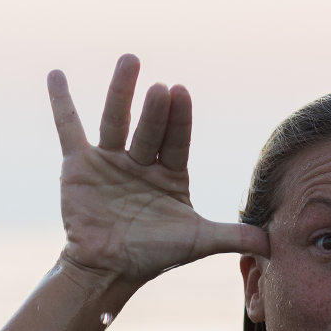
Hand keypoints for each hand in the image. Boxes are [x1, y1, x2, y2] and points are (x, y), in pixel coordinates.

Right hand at [48, 55, 265, 284]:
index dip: (179, 119)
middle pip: (150, 129)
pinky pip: (69, 128)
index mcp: (171, 173)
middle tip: (161, 87)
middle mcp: (142, 160)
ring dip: (122, 91)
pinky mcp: (78, 164)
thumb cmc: (154, 254)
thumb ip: (233, 236)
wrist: (108, 268)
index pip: (178, 141)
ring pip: (116, 120)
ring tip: (131, 61)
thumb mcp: (198, 242)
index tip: (181, 94)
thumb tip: (273, 244)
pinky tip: (57, 75)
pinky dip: (62, 102)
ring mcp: (110, 160)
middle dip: (156, 110)